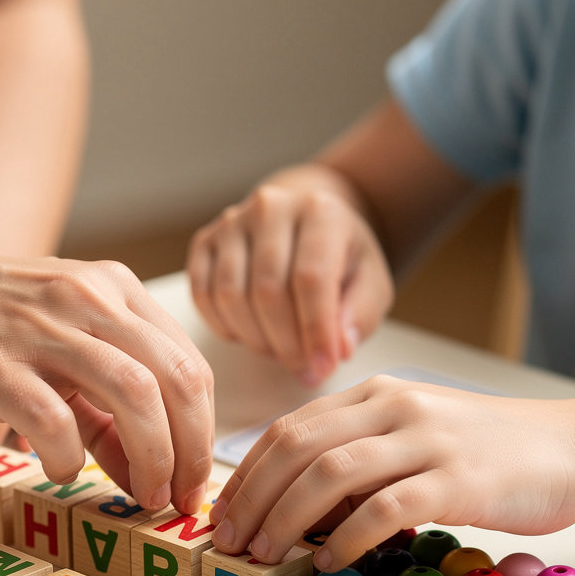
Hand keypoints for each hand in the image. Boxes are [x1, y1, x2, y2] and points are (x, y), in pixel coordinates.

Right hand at [0, 247, 215, 513]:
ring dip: (153, 459)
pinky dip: (71, 459)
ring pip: (135, 396)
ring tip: (144, 496)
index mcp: (112, 289)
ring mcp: (41, 329)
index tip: (195, 479)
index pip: (190, 364)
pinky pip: (57, 422)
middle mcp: (87, 298)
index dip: (205, 432)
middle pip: (178, 380)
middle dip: (192, 452)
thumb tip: (147, 472)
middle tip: (180, 498)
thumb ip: (105, 406)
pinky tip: (60, 470)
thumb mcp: (57, 347)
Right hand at [186, 184, 391, 385]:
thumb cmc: (341, 259)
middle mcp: (272, 207)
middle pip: (268, 292)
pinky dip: (225, 327)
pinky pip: (203, 296)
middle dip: (285, 343)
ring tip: (279, 350)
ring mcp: (233, 222)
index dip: (315, 331)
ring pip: (231, 297)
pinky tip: (250, 334)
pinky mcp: (205, 241)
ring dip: (255, 339)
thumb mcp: (370, 284)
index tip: (322, 368)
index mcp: (321, 211)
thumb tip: (337, 349)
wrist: (306, 224)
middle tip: (301, 367)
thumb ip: (358, 316)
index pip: (311, 279)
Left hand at [209, 376, 574, 570]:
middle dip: (251, 497)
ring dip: (285, 518)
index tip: (222, 513)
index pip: (288, 428)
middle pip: (297, 447)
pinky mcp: (458, 479)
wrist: (572, 448)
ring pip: (330, 473)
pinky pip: (384, 509)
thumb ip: (357, 459)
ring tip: (263, 553)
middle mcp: (394, 406)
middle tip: (228, 541)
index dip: (246, 473)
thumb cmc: (484, 451)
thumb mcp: (411, 437)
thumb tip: (292, 508)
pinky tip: (327, 561)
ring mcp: (426, 440)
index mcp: (374, 395)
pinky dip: (346, 538)